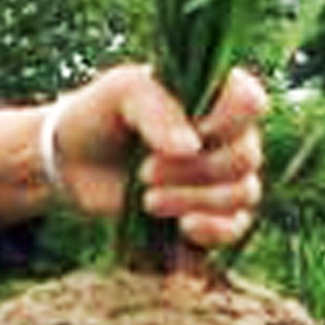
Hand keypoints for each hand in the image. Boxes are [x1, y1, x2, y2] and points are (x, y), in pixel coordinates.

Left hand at [47, 63, 269, 251]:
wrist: (73, 160)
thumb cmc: (101, 113)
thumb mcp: (122, 93)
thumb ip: (156, 110)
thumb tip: (191, 148)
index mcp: (216, 95)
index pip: (251, 102)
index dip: (228, 121)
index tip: (193, 131)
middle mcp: (228, 135)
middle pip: (245, 157)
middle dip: (195, 171)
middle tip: (144, 172)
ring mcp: (223, 176)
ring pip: (242, 193)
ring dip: (195, 200)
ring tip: (146, 201)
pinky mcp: (210, 212)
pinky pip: (235, 227)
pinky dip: (214, 231)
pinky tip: (183, 227)